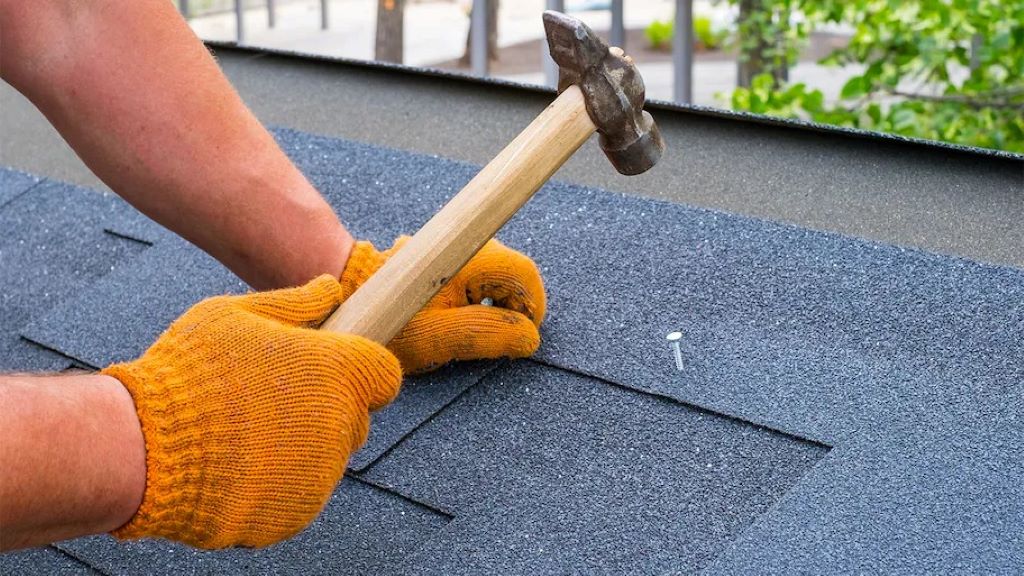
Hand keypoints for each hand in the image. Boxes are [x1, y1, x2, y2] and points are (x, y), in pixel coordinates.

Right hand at [102, 276, 400, 548]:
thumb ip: (294, 304)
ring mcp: (322, 473)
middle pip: (357, 418)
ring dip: (302, 446)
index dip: (360, 371)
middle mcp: (341, 424)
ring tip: (245, 433)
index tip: (330, 370)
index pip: (384, 375)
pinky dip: (280, 481)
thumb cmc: (188, 372)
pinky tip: (238, 465)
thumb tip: (331, 288)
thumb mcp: (234, 315)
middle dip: (329, 408)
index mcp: (337, 372)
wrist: (144, 449)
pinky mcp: (298, 511)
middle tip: (273, 400)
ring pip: (329, 457)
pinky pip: (302, 492)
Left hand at [340, 237, 545, 373]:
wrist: (343, 298)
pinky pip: (472, 272)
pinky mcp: (438, 254)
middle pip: (510, 271)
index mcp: (468, 257)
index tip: (520, 336)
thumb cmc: (388, 320)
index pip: (523, 273)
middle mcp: (463, 242)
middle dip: (510, 306)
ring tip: (466, 329)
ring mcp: (450, 245)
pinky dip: (473, 295)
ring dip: (491, 302)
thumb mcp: (438, 338)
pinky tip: (451, 316)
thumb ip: (488, 336)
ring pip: (492, 272)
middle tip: (492, 339)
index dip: (530, 307)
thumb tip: (529, 337)